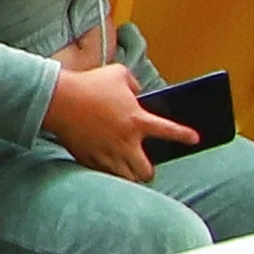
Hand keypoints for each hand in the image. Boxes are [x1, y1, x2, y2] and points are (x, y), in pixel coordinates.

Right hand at [44, 63, 186, 184]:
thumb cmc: (88, 84)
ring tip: (128, 174)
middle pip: (146, 171)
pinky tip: (106, 169)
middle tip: (145, 169)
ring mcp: (106, 153)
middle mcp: (125, 142)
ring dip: (130, 177)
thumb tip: (137, 92)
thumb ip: (134, 84)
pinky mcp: (88, 159)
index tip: (194, 139)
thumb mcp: (118, 74)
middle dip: (148, 173)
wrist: (58, 99)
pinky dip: (107, 173)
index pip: (170, 131)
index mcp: (137, 120)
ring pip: (126, 179)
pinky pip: (103, 174)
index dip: (185, 136)